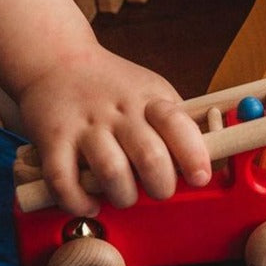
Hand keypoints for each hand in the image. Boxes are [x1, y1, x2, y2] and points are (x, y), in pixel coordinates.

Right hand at [17, 43, 211, 215]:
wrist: (58, 60)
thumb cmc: (114, 86)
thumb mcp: (152, 90)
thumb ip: (177, 122)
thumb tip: (213, 159)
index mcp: (149, 99)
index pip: (177, 124)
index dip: (193, 154)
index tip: (200, 176)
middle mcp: (118, 112)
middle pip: (149, 156)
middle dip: (162, 186)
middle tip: (160, 190)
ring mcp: (85, 126)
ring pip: (110, 172)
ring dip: (124, 196)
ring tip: (125, 196)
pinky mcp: (53, 140)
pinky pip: (64, 180)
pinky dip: (79, 201)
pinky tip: (90, 204)